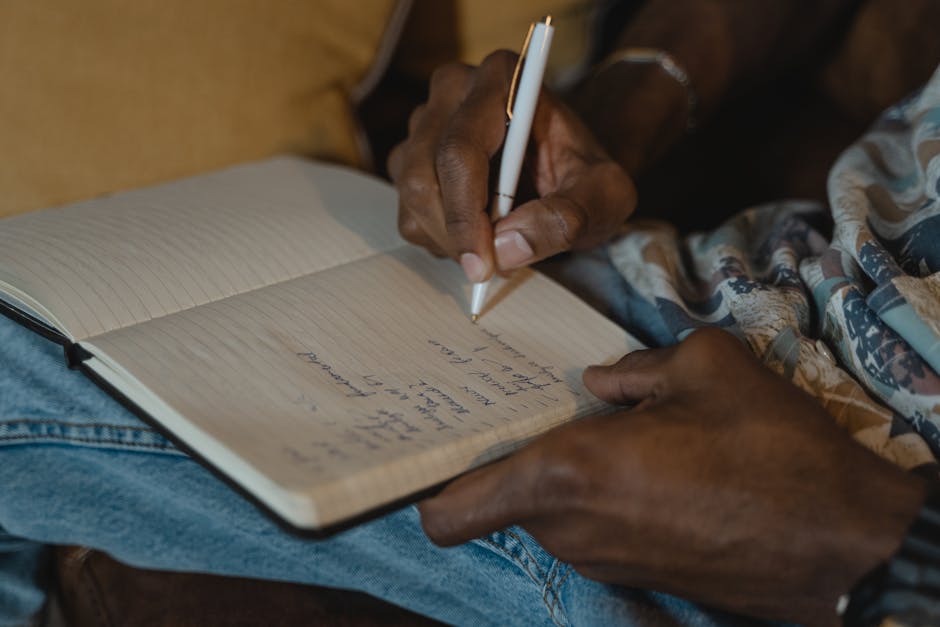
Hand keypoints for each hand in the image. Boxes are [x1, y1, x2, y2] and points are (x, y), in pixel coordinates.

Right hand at [387, 51, 634, 282]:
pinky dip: (438, 239)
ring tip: (495, 246)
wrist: (570, 166)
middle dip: (454, 235)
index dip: (464, 213)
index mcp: (500, 79)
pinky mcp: (410, 156)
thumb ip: (567, 217)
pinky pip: (407, 212)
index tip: (483, 263)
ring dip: (448, 239)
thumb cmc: (586, 172)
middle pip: (423, 175)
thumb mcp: (604, 195)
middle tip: (492, 268)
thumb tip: (507, 247)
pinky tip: (476, 236)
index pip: (459, 151)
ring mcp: (425, 122)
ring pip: (411, 197)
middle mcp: (453, 91)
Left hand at [420, 328, 926, 625]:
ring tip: (617, 432)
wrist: (842, 541)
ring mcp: (601, 561)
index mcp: (564, 473)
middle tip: (549, 411)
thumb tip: (600, 383)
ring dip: (566, 476)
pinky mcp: (636, 576)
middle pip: (501, 497)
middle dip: (517, 458)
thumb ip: (634, 369)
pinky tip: (652, 466)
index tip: (438, 455)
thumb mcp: (704, 367)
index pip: (448, 512)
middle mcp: (568, 528)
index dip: (428, 490)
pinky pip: (590, 528)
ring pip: (548, 511)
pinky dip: (600, 499)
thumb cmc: (769, 446)